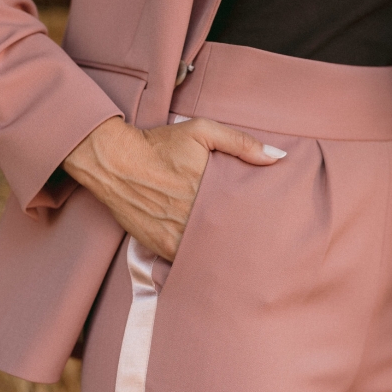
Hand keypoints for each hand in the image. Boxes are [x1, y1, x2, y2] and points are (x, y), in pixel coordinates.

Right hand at [62, 115, 285, 261]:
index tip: (269, 226)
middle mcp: (194, 217)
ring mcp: (177, 235)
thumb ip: (241, 143)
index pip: (245, 215)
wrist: (113, 161)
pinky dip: (198, 260)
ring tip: (239, 259)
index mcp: (211, 191)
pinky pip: (186, 260)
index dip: (258, 222)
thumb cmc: (158, 144)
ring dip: (222, 254)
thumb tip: (278, 157)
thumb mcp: (202, 131)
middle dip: (243, 241)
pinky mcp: (161, 247)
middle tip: (261, 247)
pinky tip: (210, 261)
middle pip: (230, 237)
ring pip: (210, 253)